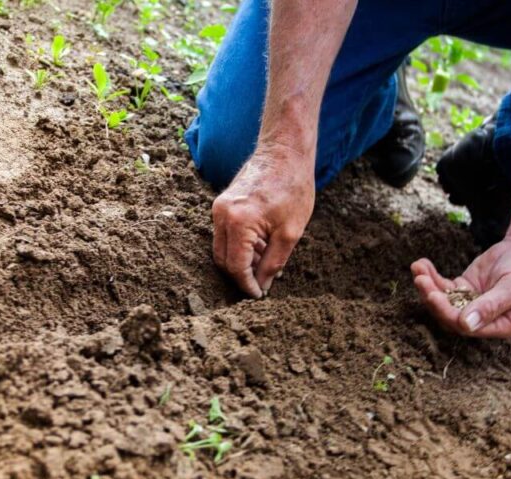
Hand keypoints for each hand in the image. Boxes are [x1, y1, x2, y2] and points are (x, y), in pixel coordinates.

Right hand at [212, 148, 314, 297]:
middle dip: (241, 275)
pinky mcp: (221, 204)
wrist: (284, 152)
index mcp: (238, 222)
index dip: (247, 285)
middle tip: (262, 284)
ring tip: (266, 262)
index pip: (236, 266)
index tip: (259, 295)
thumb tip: (262, 285)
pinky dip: (239, 246)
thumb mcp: (290, 232)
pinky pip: (224, 234)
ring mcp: (218, 208)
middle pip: (223, 260)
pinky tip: (261, 246)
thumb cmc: (292, 187)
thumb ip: (273, 263)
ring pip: (222, 248)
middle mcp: (221, 215)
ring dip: (241, 261)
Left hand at [410, 236, 510, 337]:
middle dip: (432, 298)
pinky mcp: (464, 288)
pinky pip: (443, 286)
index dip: (447, 313)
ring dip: (428, 286)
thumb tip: (466, 325)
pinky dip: (431, 276)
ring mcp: (471, 303)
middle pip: (449, 315)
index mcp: (499, 326)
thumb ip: (490, 306)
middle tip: (420, 280)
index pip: (466, 327)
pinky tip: (421, 264)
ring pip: (443, 300)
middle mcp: (482, 319)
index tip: (433, 296)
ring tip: (417, 268)